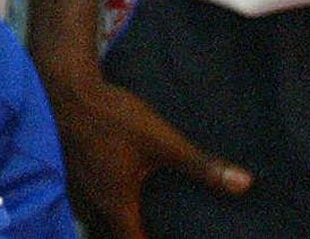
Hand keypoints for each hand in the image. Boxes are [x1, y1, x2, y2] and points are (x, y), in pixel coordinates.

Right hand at [41, 69, 250, 238]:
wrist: (65, 87)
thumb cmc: (112, 116)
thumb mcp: (161, 139)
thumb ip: (201, 165)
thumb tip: (244, 184)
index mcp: (117, 205)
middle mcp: (92, 204)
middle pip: (112, 237)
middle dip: (133, 238)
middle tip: (152, 232)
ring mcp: (76, 189)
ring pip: (95, 221)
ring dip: (113, 226)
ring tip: (136, 220)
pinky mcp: (68, 172)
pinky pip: (85, 203)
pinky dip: (100, 208)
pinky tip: (113, 193)